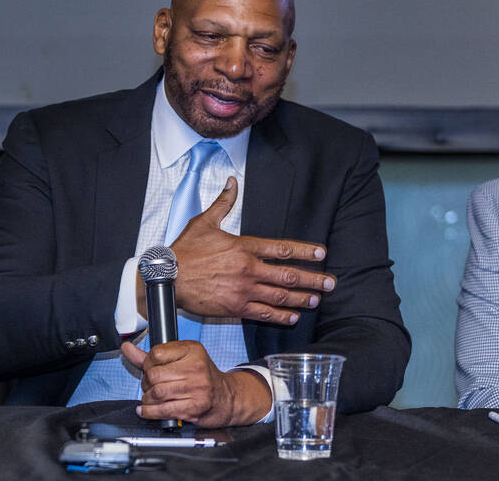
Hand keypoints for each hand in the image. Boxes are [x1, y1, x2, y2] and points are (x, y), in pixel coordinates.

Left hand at [121, 340, 271, 426]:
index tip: (149, 370)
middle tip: (148, 387)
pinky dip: (149, 412)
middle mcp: (196, 367)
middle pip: (154, 375)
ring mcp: (197, 387)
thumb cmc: (202, 377)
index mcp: (192, 350)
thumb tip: (127, 348)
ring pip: (157, 393)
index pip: (156, 353)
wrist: (227, 398)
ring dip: (147, 399)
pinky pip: (164, 410)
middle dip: (145, 383)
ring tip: (149, 399)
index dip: (147, 364)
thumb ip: (152, 356)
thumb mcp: (181, 359)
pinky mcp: (195, 406)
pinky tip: (146, 410)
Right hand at [164, 177, 334, 323]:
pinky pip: (264, 313)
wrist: (167, 278)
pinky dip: (280, 315)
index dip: (305, 252)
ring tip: (317, 300)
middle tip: (331, 283)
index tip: (322, 254)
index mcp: (244, 247)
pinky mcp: (235, 307)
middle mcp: (248, 269)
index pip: (282, 249)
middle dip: (313, 279)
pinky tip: (292, 316)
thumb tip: (232, 181)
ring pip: (280, 296)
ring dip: (301, 298)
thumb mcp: (204, 222)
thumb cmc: (185, 250)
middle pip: (288, 275)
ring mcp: (243, 290)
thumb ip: (223, 203)